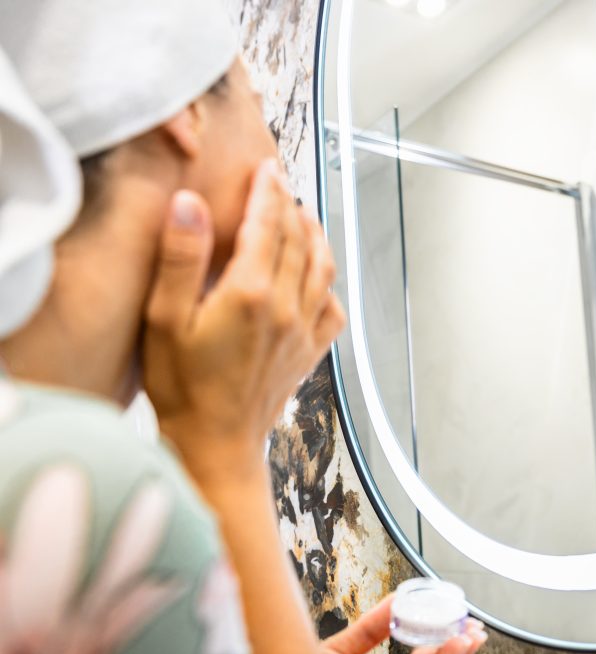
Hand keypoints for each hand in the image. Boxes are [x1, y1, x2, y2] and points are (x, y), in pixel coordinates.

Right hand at [142, 159, 345, 479]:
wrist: (215, 444)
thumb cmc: (182, 388)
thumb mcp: (164, 320)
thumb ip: (180, 259)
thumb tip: (190, 204)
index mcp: (251, 293)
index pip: (267, 224)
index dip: (267, 191)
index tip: (267, 168)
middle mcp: (287, 307)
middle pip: (298, 240)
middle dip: (290, 206)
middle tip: (280, 184)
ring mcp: (303, 330)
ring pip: (322, 268)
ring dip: (316, 237)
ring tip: (303, 218)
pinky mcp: (310, 352)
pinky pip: (332, 308)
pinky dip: (328, 284)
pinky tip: (317, 278)